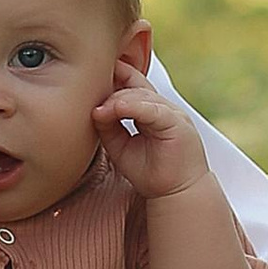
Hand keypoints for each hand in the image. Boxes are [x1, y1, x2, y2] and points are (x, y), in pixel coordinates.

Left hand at [92, 60, 210, 199]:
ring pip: (142, 96)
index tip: (92, 74)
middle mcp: (163, 108)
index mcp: (151, 110)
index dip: (115, 76)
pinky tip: (118, 108)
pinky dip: (135, 107)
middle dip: (111, 91)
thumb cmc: (150, 172)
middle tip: (90, 99)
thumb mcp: (119, 146)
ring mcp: (172, 114)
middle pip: (134, 87)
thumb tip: (94, 109)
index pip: (132, 83)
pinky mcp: (177, 124)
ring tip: (100, 110)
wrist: (176, 193)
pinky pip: (154, 110)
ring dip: (118, 100)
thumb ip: (107, 126)